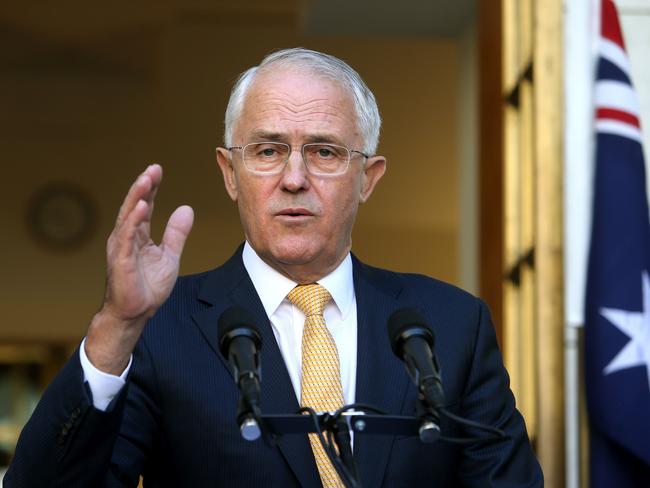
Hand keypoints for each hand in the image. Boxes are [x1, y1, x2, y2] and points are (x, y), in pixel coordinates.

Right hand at [85, 164, 193, 373]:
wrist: (136, 313)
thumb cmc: (148, 287)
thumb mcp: (170, 256)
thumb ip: (176, 234)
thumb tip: (186, 209)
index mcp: (138, 235)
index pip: (144, 206)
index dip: (151, 188)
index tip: (157, 170)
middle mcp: (126, 237)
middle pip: (134, 206)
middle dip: (143, 186)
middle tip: (153, 168)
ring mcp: (121, 248)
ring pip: (128, 217)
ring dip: (137, 197)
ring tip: (146, 179)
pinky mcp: (120, 260)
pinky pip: (126, 237)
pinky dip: (133, 220)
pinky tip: (142, 207)